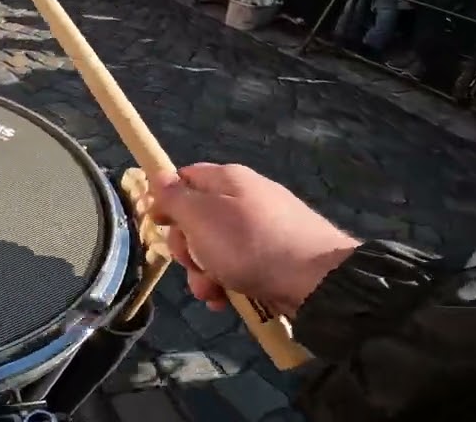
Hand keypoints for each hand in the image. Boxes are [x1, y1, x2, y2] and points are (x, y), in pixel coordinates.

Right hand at [150, 164, 359, 317]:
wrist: (318, 280)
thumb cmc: (250, 244)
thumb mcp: (202, 217)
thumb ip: (175, 197)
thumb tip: (158, 176)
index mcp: (227, 179)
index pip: (184, 178)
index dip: (165, 201)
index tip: (158, 226)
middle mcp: (246, 197)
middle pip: (197, 217)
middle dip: (187, 247)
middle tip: (192, 264)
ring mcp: (263, 226)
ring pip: (216, 246)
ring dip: (204, 272)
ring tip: (212, 292)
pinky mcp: (276, 254)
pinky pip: (240, 263)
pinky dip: (229, 281)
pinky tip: (228, 299)